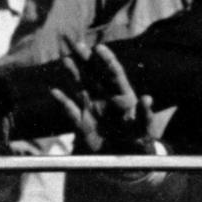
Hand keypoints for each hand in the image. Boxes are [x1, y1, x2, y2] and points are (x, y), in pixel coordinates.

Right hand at [50, 39, 154, 153]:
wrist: (125, 158)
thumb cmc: (140, 140)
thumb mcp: (146, 129)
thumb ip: (146, 114)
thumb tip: (147, 98)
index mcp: (123, 96)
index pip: (114, 73)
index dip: (107, 60)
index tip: (99, 48)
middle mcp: (106, 98)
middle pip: (94, 75)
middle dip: (86, 59)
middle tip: (76, 43)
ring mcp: (93, 109)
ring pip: (81, 87)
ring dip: (73, 74)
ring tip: (65, 59)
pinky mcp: (83, 123)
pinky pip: (71, 111)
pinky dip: (63, 102)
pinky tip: (54, 92)